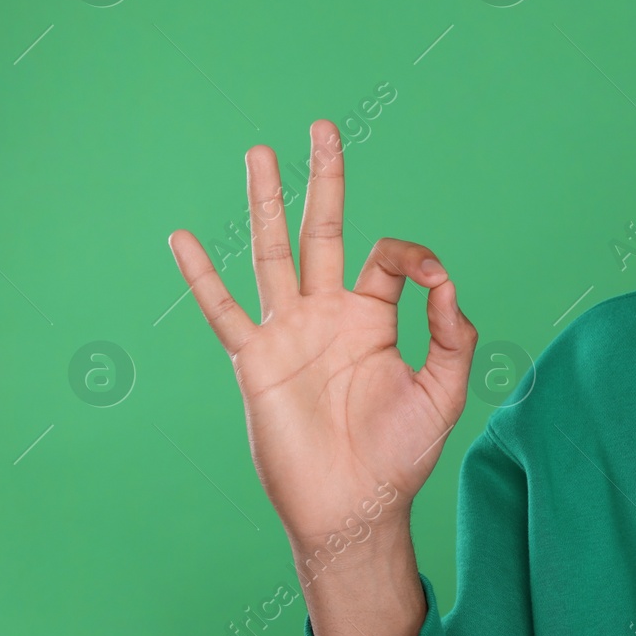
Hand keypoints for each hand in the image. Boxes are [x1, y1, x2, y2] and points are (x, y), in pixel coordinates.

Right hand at [167, 119, 476, 550]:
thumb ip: (453, 330)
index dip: (414, 255)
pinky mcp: (257, 362)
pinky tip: (183, 238)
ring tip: (259, 152)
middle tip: (323, 127)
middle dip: (323, 180)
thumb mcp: (443, 387)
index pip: (386, 256)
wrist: (355, 507)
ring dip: (266, 203)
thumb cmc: (400, 454)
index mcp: (372, 317)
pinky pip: (223, 312)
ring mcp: (289, 333)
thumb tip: (445, 278)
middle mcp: (328, 314)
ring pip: (273, 253)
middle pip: (323, 230)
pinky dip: (202, 277)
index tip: (433, 276)